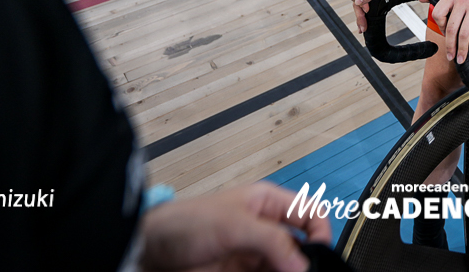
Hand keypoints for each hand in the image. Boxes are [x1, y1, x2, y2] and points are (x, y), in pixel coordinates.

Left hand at [139, 182, 333, 271]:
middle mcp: (264, 230)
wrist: (148, 252)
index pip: (310, 214)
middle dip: (306, 263)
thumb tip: (302, 264)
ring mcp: (253, 256)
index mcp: (268, 204)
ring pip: (286, 268)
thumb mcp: (233, 225)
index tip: (317, 257)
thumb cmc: (183, 223)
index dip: (320, 233)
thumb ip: (272, 242)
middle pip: (301, 248)